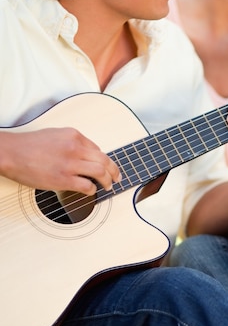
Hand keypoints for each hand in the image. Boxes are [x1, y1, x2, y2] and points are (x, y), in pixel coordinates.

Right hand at [0, 127, 120, 194]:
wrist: (11, 153)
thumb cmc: (29, 145)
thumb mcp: (55, 134)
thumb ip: (72, 142)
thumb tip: (86, 153)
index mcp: (74, 135)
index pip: (97, 148)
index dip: (103, 159)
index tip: (106, 166)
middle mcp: (75, 147)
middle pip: (104, 159)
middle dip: (114, 170)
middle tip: (117, 177)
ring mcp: (70, 164)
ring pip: (100, 172)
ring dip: (108, 180)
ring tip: (109, 186)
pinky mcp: (63, 179)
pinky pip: (87, 185)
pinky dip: (92, 190)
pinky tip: (91, 191)